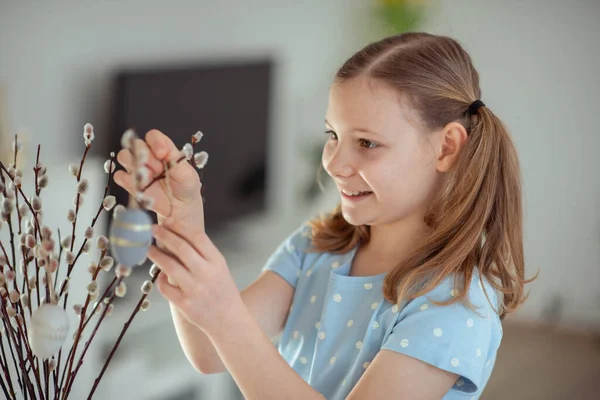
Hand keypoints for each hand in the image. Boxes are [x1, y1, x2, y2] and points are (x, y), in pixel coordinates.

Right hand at [113, 129, 203, 227]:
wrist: (180, 208)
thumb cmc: (185, 187)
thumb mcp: (188, 175)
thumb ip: (176, 162)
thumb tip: (165, 151)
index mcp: (163, 149)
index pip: (153, 136)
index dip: (156, 142)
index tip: (162, 154)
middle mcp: (148, 156)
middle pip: (136, 145)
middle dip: (146, 155)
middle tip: (158, 169)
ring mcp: (137, 169)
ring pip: (124, 156)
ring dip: (135, 165)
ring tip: (149, 178)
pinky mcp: (130, 184)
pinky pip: (120, 176)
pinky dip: (128, 180)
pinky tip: (141, 188)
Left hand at [148, 217, 243, 333]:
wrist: (229, 320)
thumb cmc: (222, 290)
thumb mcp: (219, 268)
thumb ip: (203, 254)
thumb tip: (177, 235)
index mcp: (217, 261)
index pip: (197, 237)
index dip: (180, 226)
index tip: (168, 221)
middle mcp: (207, 274)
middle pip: (182, 248)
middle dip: (165, 236)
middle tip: (153, 229)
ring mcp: (195, 289)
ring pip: (170, 266)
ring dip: (156, 255)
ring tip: (149, 249)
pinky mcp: (185, 304)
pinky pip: (166, 287)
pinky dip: (161, 279)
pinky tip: (161, 275)